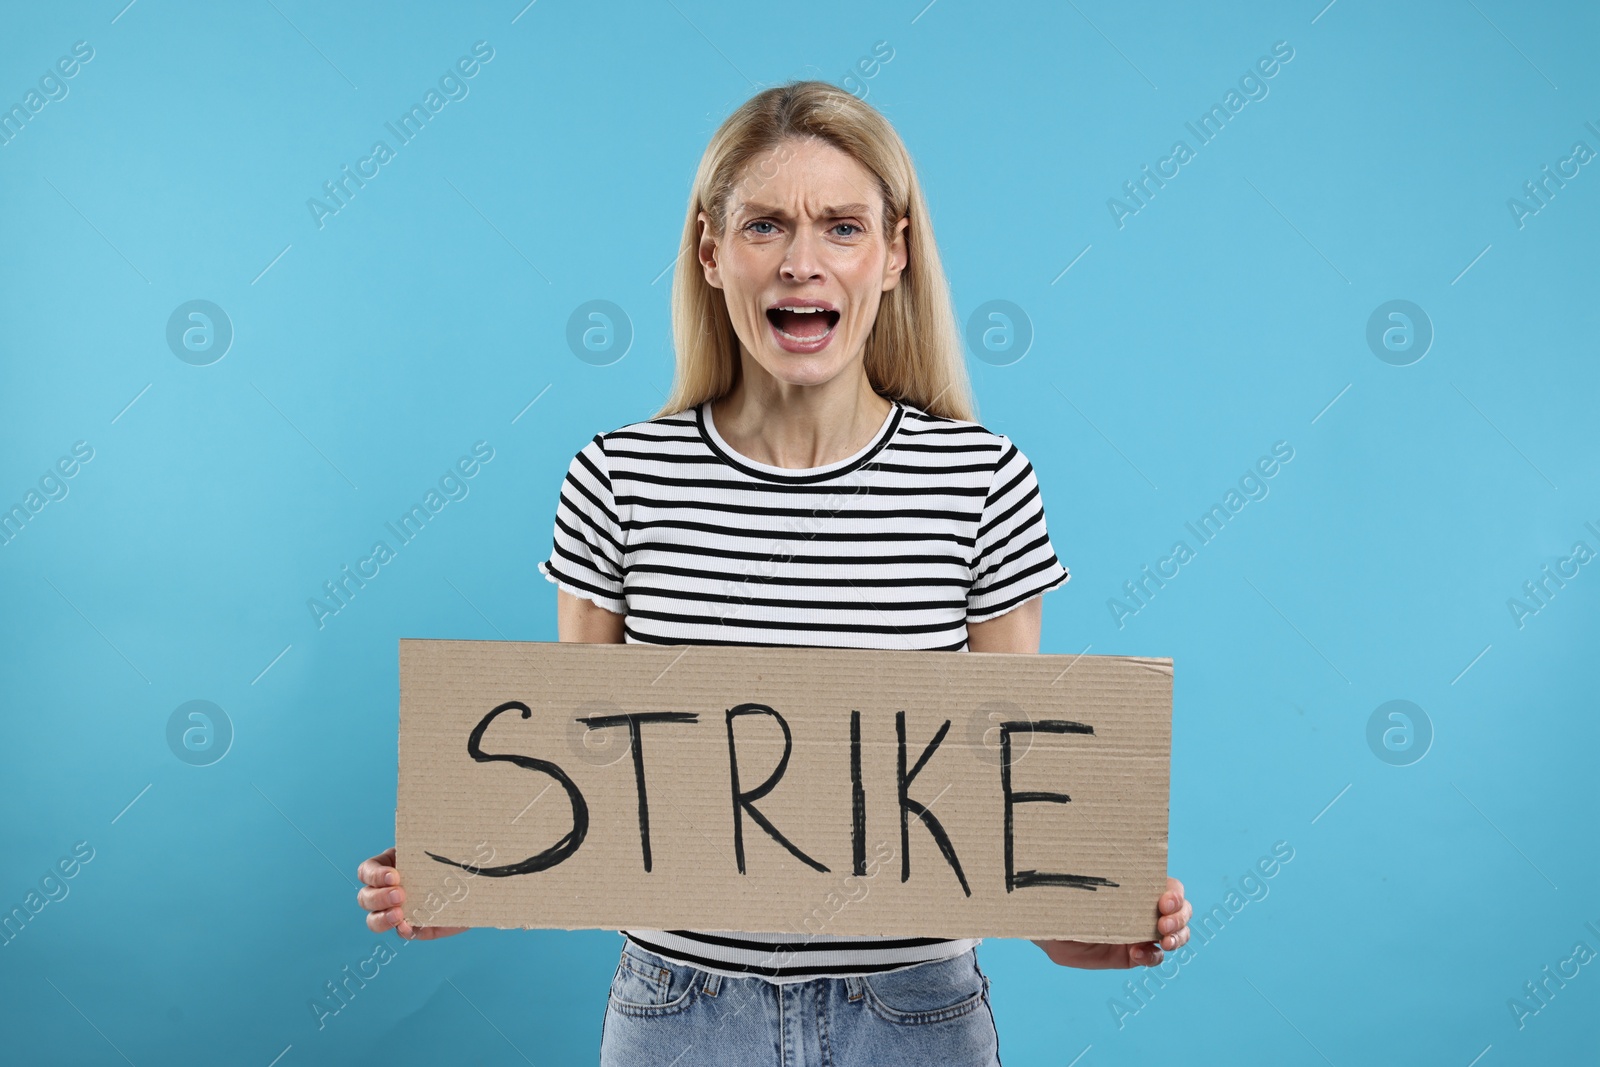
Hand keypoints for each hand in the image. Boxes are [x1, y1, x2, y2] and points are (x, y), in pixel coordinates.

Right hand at [355, 846, 468, 940]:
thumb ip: (433, 849)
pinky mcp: (413, 927)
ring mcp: (397, 911)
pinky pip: (400, 932)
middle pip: (365, 897)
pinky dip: (402, 931)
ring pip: (373, 919)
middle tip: (400, 895)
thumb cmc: (454, 860)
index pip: (367, 871)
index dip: (375, 875)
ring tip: (399, 915)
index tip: (394, 876)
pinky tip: (409, 928)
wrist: (474, 886)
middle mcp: (387, 890)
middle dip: (379, 897)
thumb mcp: (441, 850)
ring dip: (382, 918)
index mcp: (389, 866)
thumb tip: (436, 840)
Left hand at [1031, 877, 1190, 968]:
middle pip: (1182, 911)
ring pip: (1176, 935)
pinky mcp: (1132, 955)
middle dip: (1180, 917)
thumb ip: (1090, 884)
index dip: (1174, 894)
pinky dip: (1151, 956)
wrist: (1049, 928)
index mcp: (1136, 888)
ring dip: (1177, 937)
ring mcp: (1140, 933)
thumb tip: (1092, 874)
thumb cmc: (1062, 900)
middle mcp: (1143, 909)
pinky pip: (1153, 957)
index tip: (1163, 901)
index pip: (1169, 887)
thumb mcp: (1075, 889)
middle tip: (1163, 924)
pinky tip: (1137, 954)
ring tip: (1163, 941)